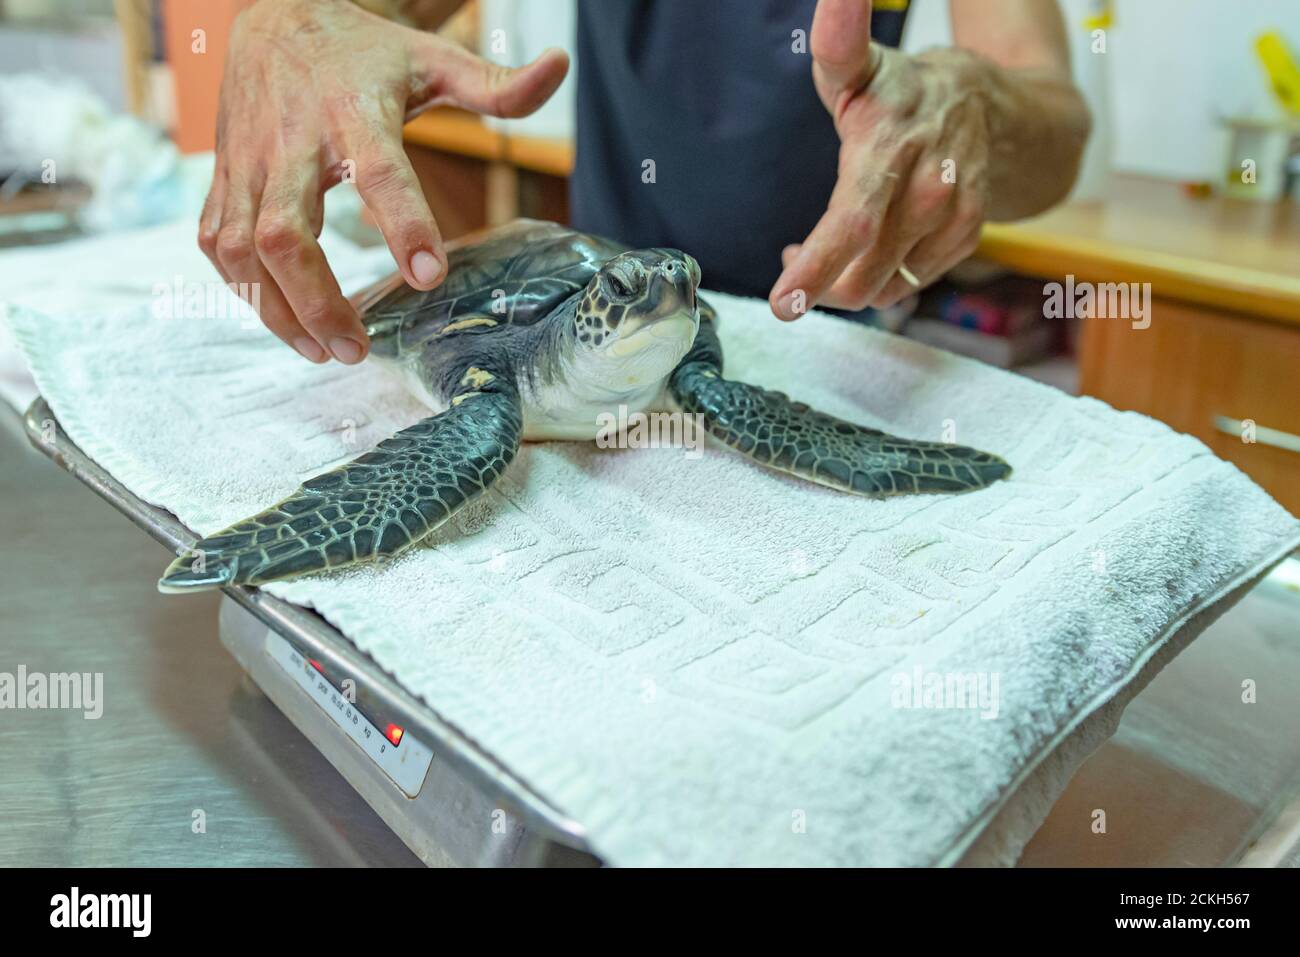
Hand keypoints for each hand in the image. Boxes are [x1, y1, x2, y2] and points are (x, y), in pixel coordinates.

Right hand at [200, 0, 567, 361]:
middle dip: (317, 300)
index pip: (378, 171)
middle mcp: (291, 140)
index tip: (428, 278)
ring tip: (324, 350)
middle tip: (358, 349)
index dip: (403, 224)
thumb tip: (560, 69)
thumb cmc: (364, 51)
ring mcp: (247, 162)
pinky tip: (284, 319)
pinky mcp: (222, 178)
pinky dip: (243, 289)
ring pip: (241, 249)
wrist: (275, 14)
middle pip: (286, 234)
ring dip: (277, 310)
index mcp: (353, 110)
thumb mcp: (432, 60)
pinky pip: (216, 243)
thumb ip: (495, 84)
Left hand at [770, 0, 993, 319]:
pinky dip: (876, 281)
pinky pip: (905, 285)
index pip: (852, 221)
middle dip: (817, 286)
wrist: (996, 107)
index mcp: (889, 148)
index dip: (815, 268)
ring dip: (842, 283)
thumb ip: (838, 41)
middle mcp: (927, 190)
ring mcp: (951, 219)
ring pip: (879, 288)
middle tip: (791, 268)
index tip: (783, 302)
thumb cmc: (907, 90)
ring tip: (826, 250)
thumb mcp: (863, 67)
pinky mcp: (966, 239)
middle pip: (861, 273)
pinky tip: (867, 249)